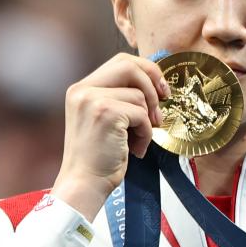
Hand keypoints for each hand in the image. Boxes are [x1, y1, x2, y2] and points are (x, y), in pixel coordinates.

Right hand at [52, 53, 169, 218]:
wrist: (84, 184)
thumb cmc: (98, 158)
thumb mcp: (104, 120)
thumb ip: (119, 98)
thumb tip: (155, 84)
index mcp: (81, 89)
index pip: (120, 62)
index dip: (146, 70)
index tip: (161, 89)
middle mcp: (83, 90)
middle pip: (129, 65)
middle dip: (153, 81)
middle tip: (164, 102)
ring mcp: (92, 100)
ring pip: (139, 95)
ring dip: (147, 121)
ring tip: (138, 140)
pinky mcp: (105, 113)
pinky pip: (142, 115)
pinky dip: (146, 134)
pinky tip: (136, 149)